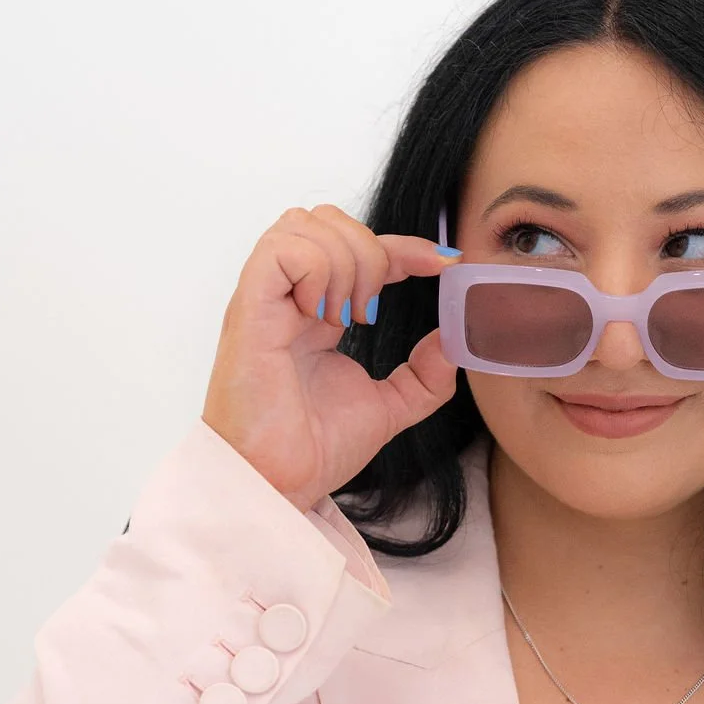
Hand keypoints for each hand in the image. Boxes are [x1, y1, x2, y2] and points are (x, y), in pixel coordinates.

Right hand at [201, 204, 458, 511]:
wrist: (280, 483)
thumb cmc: (313, 449)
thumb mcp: (389, 407)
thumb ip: (424, 375)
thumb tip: (454, 338)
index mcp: (315, 314)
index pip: (359, 249)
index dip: (406, 247)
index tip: (447, 264)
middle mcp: (287, 298)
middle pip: (325, 219)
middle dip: (370, 250)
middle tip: (374, 311)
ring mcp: (266, 300)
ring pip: (304, 223)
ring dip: (345, 260)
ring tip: (348, 316)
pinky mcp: (249, 310)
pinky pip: (281, 250)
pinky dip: (316, 269)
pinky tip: (325, 314)